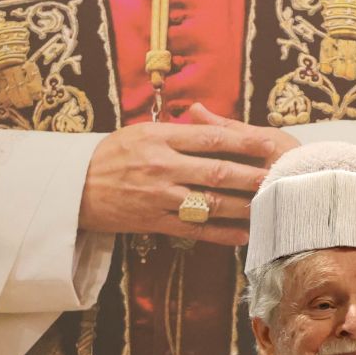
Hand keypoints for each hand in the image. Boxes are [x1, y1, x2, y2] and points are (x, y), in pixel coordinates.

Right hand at [77, 102, 297, 244]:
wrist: (74, 188)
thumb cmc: (111, 154)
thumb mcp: (141, 131)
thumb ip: (177, 129)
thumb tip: (209, 120)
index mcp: (160, 138)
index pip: (211, 138)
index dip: (244, 141)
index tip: (270, 142)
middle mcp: (162, 167)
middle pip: (217, 171)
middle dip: (253, 175)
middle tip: (281, 178)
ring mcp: (159, 197)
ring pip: (210, 203)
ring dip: (244, 206)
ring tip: (270, 207)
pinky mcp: (155, 222)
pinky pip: (195, 230)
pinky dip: (222, 234)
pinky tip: (244, 234)